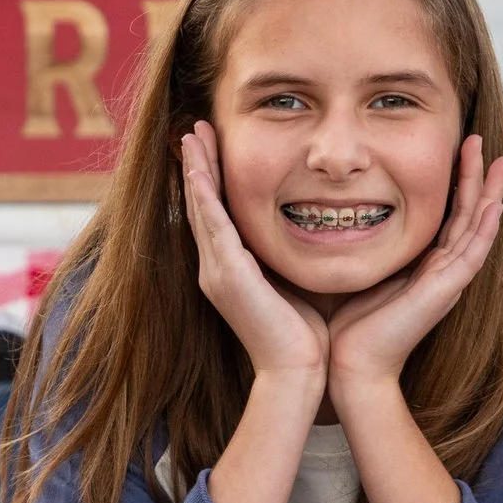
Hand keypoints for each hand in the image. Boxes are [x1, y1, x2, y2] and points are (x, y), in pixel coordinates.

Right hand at [181, 121, 327, 383]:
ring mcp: (216, 271)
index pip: (217, 214)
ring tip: (192, 135)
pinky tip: (199, 167)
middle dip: (198, 165)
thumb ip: (289, 259)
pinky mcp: (227, 274)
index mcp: (230, 271)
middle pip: (201, 205)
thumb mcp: (293, 284)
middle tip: (195, 129)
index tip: (213, 146)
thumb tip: (310, 232)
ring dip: (196, 169)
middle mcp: (215, 268)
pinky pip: (211, 224)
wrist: (297, 372)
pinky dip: (203, 193)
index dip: (212, 179)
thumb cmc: (305, 337)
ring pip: (200, 208)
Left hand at [326, 135, 502, 399]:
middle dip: (478, 177)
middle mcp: (443, 269)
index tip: (459, 149)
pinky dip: (484, 229)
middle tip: (484, 141)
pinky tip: (494, 205)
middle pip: (470, 213)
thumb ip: (370, 246)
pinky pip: (472, 254)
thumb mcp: (364, 271)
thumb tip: (345, 214)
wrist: (352, 365)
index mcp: (427, 264)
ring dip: (490, 194)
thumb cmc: (351, 324)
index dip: (457, 182)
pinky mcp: (445, 292)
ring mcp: (448, 281)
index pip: (450, 214)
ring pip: (478, 228)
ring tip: (500, 161)